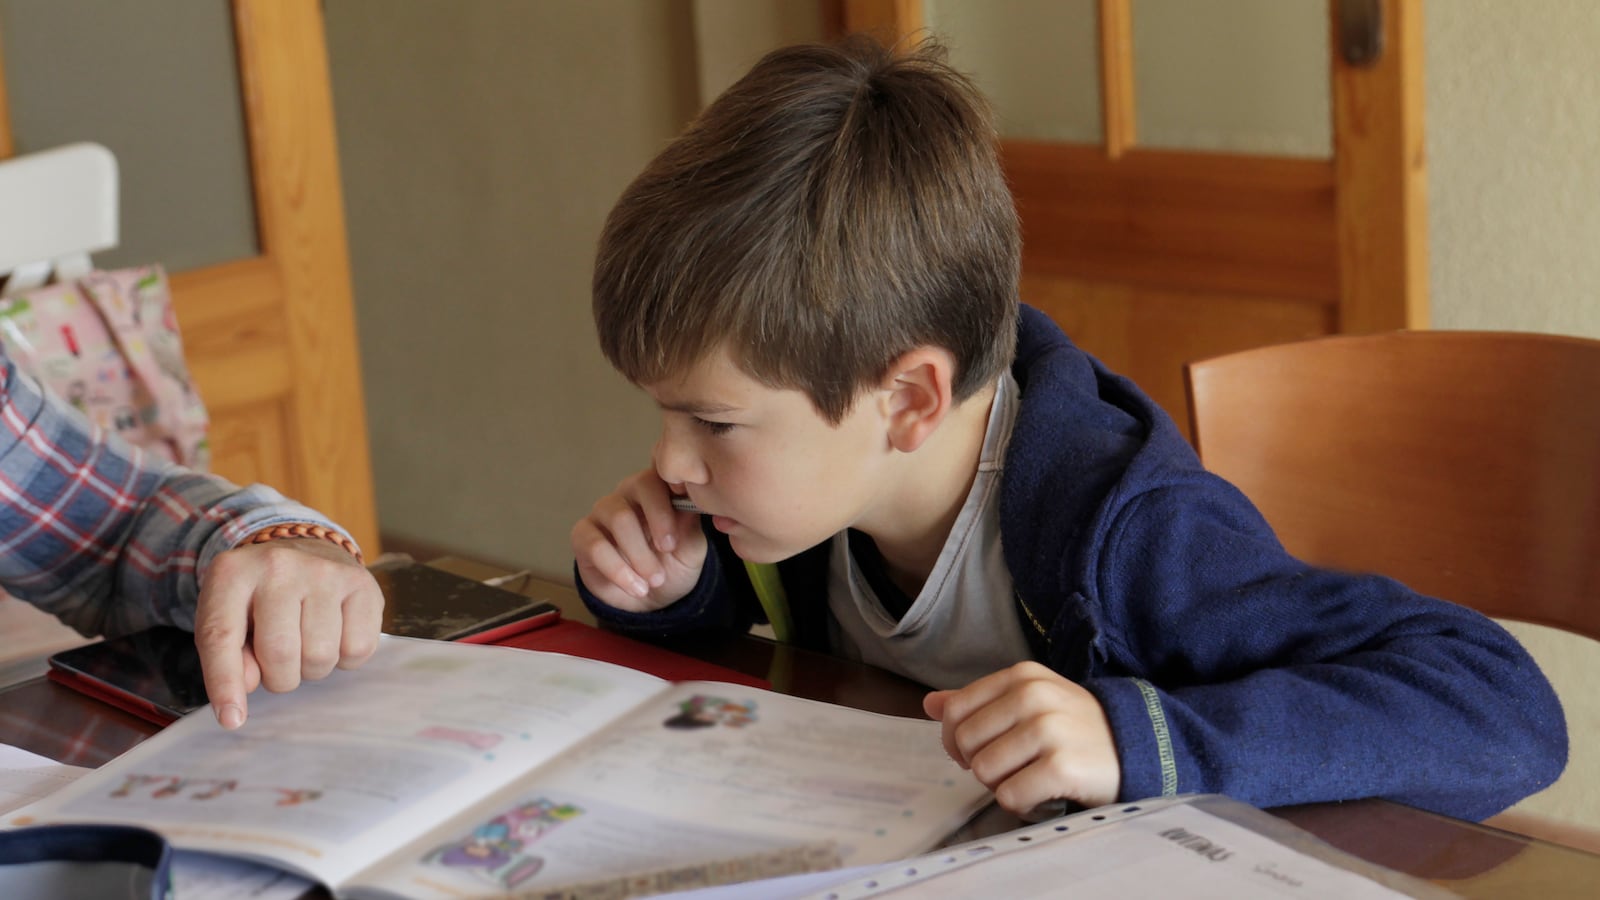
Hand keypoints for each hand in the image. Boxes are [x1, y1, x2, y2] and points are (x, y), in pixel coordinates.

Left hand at [194, 537, 382, 729]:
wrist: (307, 551)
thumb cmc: (260, 598)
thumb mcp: (230, 618)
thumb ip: (229, 656)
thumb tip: (246, 687)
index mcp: (232, 574)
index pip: (222, 636)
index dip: (224, 683)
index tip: (231, 719)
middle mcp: (279, 565)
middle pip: (280, 653)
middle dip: (280, 677)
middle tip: (279, 664)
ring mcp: (325, 572)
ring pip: (320, 656)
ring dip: (312, 668)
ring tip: (307, 644)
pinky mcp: (362, 585)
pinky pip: (357, 650)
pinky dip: (345, 658)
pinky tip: (335, 635)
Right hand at [571, 468, 706, 612]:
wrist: (651, 599)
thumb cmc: (673, 564)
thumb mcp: (690, 548)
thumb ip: (690, 524)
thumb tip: (693, 502)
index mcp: (658, 488)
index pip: (661, 475)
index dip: (669, 504)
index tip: (675, 540)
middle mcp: (628, 492)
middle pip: (639, 487)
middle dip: (658, 524)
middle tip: (668, 552)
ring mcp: (603, 511)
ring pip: (619, 518)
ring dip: (639, 554)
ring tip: (655, 580)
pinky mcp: (583, 535)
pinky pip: (595, 546)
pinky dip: (618, 571)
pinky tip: (636, 588)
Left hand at [924, 661, 1121, 814]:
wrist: (1139, 747)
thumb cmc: (1076, 727)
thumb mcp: (1032, 701)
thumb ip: (980, 701)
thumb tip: (930, 704)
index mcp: (1021, 676)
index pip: (955, 709)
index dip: (956, 739)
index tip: (979, 750)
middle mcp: (1033, 696)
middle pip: (964, 742)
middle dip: (980, 764)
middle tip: (1011, 768)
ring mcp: (1048, 730)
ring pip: (984, 771)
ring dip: (1002, 785)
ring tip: (1030, 778)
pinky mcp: (1061, 767)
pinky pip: (1010, 796)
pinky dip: (1021, 804)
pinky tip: (1042, 795)